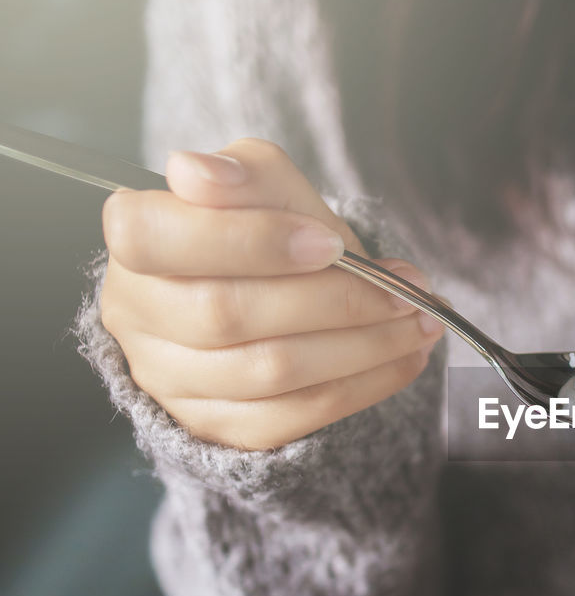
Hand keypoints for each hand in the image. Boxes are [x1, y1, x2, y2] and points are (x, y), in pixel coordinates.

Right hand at [100, 138, 443, 449]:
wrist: (268, 292)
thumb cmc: (262, 230)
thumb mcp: (264, 185)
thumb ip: (250, 177)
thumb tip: (199, 172)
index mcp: (135, 237)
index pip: (159, 239)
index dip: (251, 242)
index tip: (329, 242)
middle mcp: (136, 313)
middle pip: (227, 314)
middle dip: (335, 301)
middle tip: (407, 290)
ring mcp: (169, 377)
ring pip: (270, 371)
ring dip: (365, 346)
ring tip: (419, 323)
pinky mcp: (215, 424)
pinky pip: (294, 415)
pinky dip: (363, 386)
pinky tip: (403, 359)